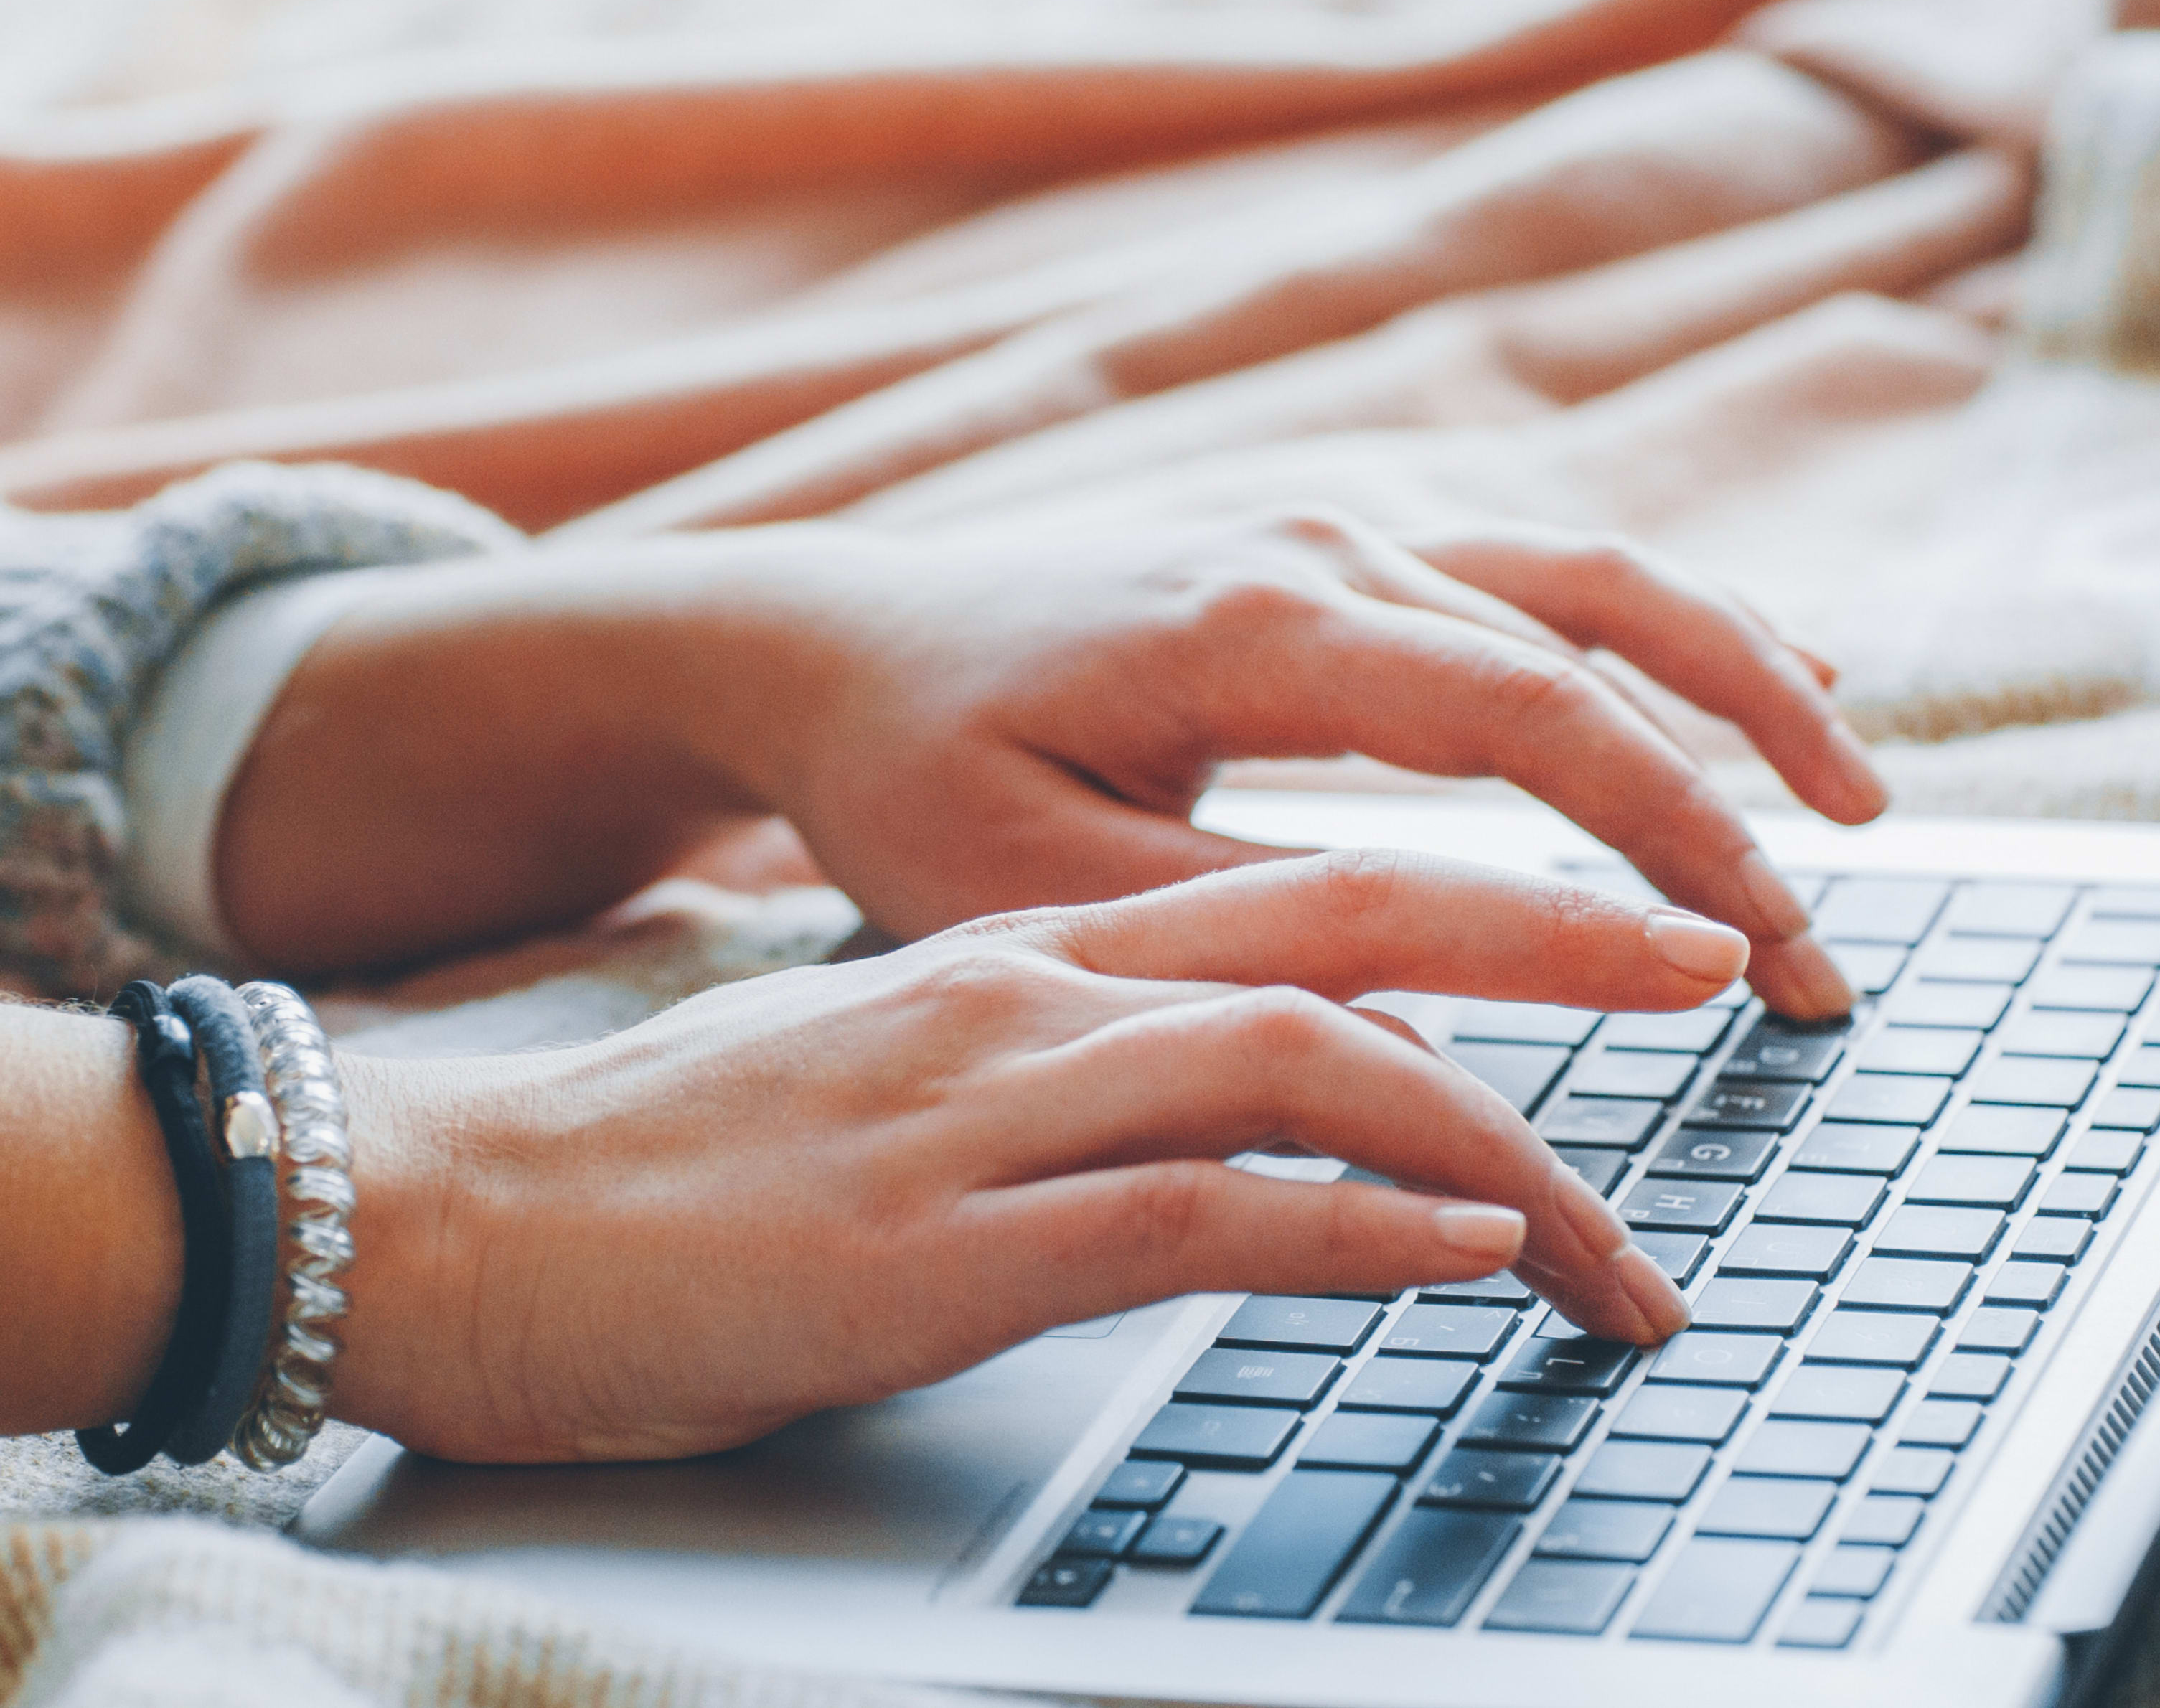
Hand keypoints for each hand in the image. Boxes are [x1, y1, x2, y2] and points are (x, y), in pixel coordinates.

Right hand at [329, 853, 1717, 1462]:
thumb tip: (1176, 1120)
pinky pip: (1198, 1215)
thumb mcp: (863, 1082)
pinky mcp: (941, 1247)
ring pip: (1305, 1070)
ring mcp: (981, 1110)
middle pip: (1342, 926)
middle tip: (1711, 971)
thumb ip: (1023, 1076)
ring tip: (1620, 1235)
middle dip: (1554, 944)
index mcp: (1002, 951)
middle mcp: (1016, 998)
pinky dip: (1352, 1233)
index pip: (1288, 896)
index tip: (1605, 949)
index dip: (1477, 910)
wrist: (448, 1213)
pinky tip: (1452, 1263)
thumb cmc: (646, 1168)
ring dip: (1500, 1151)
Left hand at [722, 508, 1878, 1017]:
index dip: (1671, 834)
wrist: (829, 645)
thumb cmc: (911, 771)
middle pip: (1594, 642)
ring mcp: (1327, 519)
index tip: (1757, 956)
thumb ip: (1236, 943)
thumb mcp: (1038, 891)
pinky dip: (1657, 627)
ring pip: (1591, 575)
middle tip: (1817, 955)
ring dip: (1735, 681)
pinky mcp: (1327, 537)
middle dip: (1735, 796)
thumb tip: (1427, 1050)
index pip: (1528, 716)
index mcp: (1252, 623)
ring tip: (1854, 799)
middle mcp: (1314, 540)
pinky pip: (1533, 563)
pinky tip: (1750, 680)